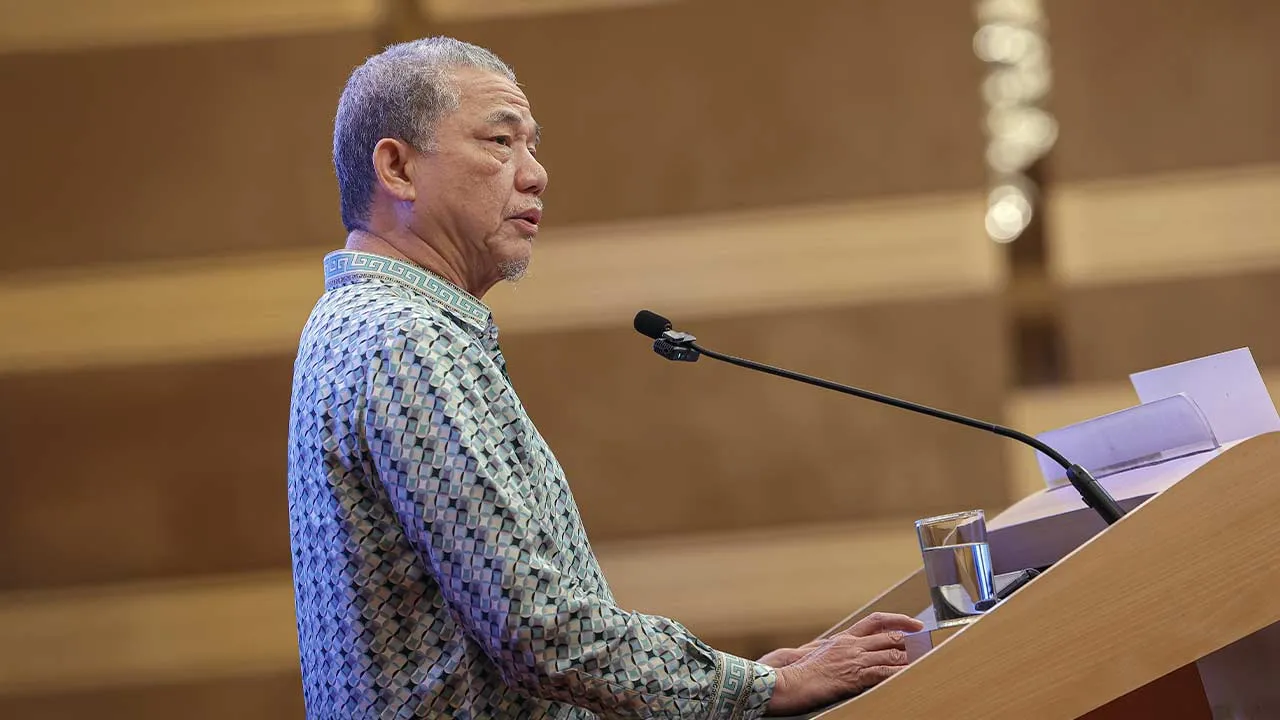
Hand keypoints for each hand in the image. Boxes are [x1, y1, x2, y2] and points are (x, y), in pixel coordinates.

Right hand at [761, 612, 923, 715]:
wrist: (785, 681)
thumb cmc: (795, 672)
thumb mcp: (815, 656)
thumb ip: (833, 653)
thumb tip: (843, 659)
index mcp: (843, 639)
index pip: (876, 621)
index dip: (899, 620)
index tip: (915, 624)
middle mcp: (851, 645)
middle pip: (889, 637)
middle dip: (912, 641)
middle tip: (929, 645)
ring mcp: (853, 659)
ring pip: (891, 654)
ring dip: (911, 659)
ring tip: (927, 661)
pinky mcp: (854, 676)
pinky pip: (884, 673)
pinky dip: (901, 674)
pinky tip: (912, 675)